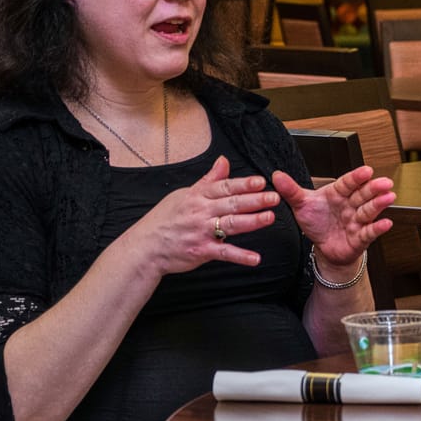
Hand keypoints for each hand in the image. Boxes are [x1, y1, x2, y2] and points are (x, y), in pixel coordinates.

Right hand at [127, 156, 280, 275]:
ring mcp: (201, 231)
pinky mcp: (201, 250)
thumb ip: (208, 180)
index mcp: (196, 196)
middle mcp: (200, 212)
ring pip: (230, 224)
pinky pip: (224, 252)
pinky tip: (255, 258)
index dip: (243, 184)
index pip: (224, 187)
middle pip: (231, 204)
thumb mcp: (184, 194)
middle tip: (274, 197)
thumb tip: (224, 161)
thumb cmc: (165, 219)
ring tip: (270, 218)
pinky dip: (240, 256)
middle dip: (255, 200)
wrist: (145, 246)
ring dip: (252, 222)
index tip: (261, 181)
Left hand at [272, 165, 394, 270]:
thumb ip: (291, 190)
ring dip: (379, 204)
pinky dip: (378, 229)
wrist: (324, 247)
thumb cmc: (317, 222)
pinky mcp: (360, 238)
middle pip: (363, 195)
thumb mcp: (301, 205)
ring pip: (369, 211)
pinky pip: (369, 232)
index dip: (356, 177)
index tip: (366, 171)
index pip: (347, 183)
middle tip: (384, 182)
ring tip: (388, 197)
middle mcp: (350, 205)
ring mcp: (356, 221)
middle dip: (374, 188)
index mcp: (337, 194)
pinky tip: (386, 223)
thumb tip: (276, 176)